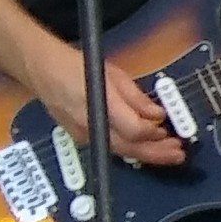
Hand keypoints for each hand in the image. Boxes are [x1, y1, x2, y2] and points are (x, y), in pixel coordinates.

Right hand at [42, 45, 182, 167]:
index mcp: (101, 105)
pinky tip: (145, 146)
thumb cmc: (76, 66)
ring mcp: (83, 134)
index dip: (153, 132)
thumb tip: (157, 114)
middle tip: (179, 154)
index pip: (134, 130)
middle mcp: (91, 124)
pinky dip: (130, 149)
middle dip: (156, 153)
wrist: (41, 69)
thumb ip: (136, 97)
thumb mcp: (113, 74)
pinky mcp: (80, 137)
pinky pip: (110, 147)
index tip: (167, 127)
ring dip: (146, 155)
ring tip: (169, 154)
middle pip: (129, 148)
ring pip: (120, 152)